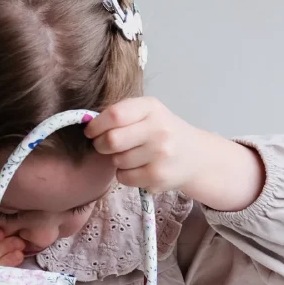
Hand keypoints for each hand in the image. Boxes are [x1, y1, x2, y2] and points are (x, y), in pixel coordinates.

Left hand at [85, 97, 264, 210]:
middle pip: (111, 140)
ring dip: (117, 161)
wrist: (196, 156)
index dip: (96, 125)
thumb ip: (121, 115)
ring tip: (134, 156)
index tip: (91, 131)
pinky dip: (125, 175)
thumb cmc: (163, 132)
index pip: (114, 115)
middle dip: (101, 145)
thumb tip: (87, 125)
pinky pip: (124, 177)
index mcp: (151, 107)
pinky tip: (140, 168)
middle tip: (106, 146)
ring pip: (116, 161)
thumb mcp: (148, 113)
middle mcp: (158, 129)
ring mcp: (160, 154)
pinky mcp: (158, 176)